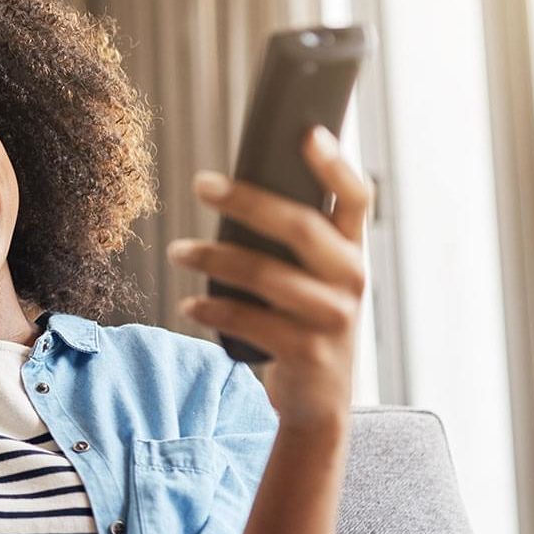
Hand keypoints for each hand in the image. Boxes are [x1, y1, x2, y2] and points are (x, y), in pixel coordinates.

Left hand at [166, 125, 372, 430]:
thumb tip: (236, 189)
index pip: (356, 198)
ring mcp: (333, 318)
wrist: (318, 401)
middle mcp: (352, 280)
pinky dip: (212, 308)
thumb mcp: (312, 280)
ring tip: (177, 250)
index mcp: (354, 252)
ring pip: (266, 274)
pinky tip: (188, 303)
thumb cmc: (303, 322)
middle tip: (201, 183)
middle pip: (302, 227)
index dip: (336, 164)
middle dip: (248, 201)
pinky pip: (249, 320)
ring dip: (213, 257)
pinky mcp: (306, 352)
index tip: (306, 132)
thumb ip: (293, 242)